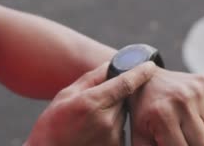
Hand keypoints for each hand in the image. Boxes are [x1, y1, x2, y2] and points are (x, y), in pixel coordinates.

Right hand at [25, 62, 157, 145]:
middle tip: (97, 102)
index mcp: (92, 103)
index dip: (140, 72)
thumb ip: (92, 79)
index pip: (125, 83)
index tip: (150, 65)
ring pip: (122, 115)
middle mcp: (106, 121)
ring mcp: (113, 138)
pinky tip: (93, 133)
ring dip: (113, 113)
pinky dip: (111, 128)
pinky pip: (120, 131)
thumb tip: (110, 64)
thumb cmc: (52, 125)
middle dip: (116, 96)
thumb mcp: (65, 96)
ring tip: (91, 122)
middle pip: (124, 99)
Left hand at [129, 70, 203, 145]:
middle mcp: (182, 100)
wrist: (145, 80)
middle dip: (191, 145)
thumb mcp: (140, 137)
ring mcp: (196, 90)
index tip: (170, 142)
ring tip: (182, 125)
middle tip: (177, 137)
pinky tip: (191, 112)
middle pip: (202, 144)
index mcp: (163, 115)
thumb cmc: (142, 114)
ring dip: (200, 134)